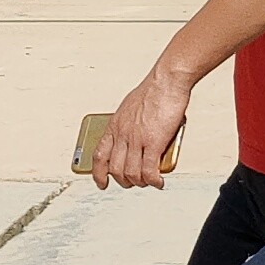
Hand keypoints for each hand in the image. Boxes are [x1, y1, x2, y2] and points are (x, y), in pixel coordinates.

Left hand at [94, 67, 192, 188]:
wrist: (166, 81)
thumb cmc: (153, 90)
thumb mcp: (130, 108)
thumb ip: (129, 125)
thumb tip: (136, 138)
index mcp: (115, 125)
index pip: (99, 154)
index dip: (98, 172)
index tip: (101, 181)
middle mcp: (122, 134)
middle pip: (115, 168)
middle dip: (123, 181)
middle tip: (132, 183)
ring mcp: (137, 139)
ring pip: (131, 173)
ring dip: (139, 182)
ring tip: (148, 182)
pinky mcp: (154, 142)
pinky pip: (149, 170)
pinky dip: (153, 180)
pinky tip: (158, 181)